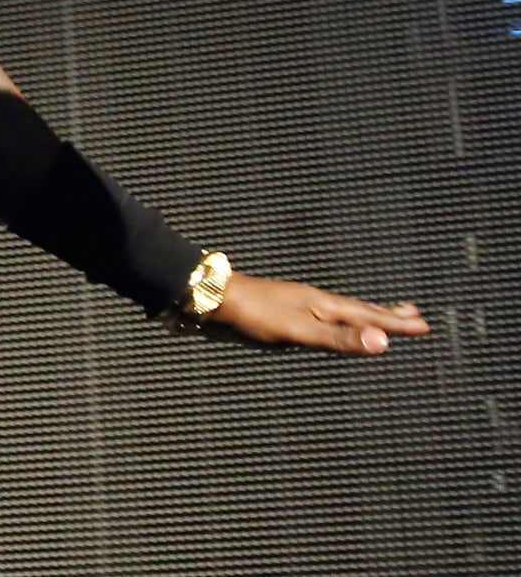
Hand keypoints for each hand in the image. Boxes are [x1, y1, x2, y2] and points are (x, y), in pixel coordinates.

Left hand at [204, 271, 429, 354]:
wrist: (215, 297)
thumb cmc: (255, 314)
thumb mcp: (300, 331)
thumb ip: (339, 338)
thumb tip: (382, 341)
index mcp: (324, 306)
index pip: (369, 316)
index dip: (395, 323)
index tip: (423, 325)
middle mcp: (316, 302)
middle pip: (359, 309)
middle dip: (387, 314)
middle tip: (412, 313)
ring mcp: (300, 304)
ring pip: (342, 310)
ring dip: (365, 314)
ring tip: (380, 315)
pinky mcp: (285, 310)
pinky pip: (324, 314)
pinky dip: (340, 318)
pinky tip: (332, 321)